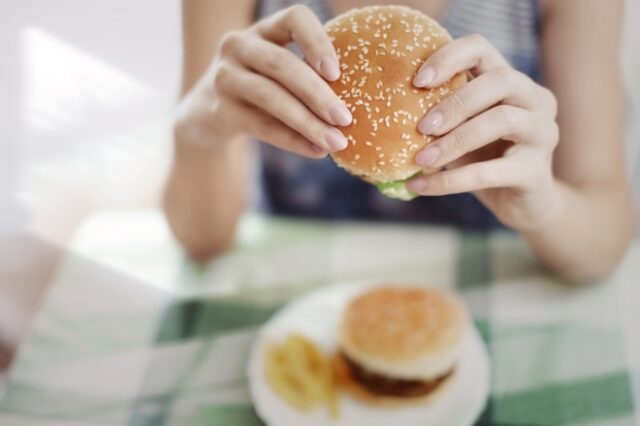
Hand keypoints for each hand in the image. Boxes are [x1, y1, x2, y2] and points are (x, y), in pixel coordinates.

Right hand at [176, 5, 351, 156]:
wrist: (204, 117)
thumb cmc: (258, 92)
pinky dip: (292, 140)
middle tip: (346, 119)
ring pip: (271, 97)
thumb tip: (361, 106)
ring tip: (336, 142)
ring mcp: (224, 77)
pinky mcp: (219, 110)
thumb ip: (308, 78)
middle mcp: (239, 46)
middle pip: (282, 64)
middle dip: (318, 93)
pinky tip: (316, 151)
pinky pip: (261, 126)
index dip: (317, 41)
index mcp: (263, 30)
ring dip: (308, 122)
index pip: (294, 18)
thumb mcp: (277, 74)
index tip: (337, 72)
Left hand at [407, 34, 560, 230]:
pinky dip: (450, 180)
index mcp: (512, 82)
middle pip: (500, 80)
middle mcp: (536, 100)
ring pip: (501, 120)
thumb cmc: (485, 159)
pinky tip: (419, 186)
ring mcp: (543, 133)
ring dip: (454, 140)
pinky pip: (490, 172)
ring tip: (421, 159)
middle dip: (455, 102)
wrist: (522, 204)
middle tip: (421, 126)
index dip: (449, 58)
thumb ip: (440, 115)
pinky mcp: (536, 171)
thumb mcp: (461, 130)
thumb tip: (384, 110)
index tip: (417, 81)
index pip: (481, 48)